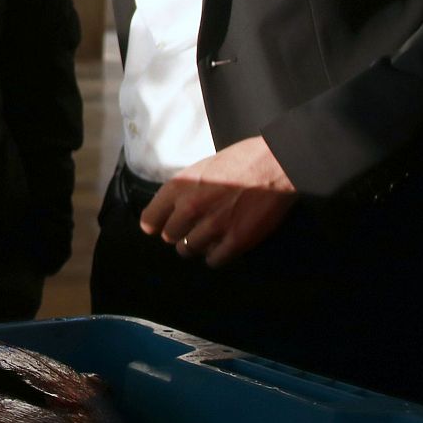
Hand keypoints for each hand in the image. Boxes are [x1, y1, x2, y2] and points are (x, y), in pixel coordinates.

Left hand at [140, 135, 296, 267]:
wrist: (274, 164)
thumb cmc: (238, 161)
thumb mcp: (199, 169)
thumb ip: (183, 191)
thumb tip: (172, 211)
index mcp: (178, 187)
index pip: (149, 220)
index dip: (155, 225)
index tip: (161, 226)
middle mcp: (190, 208)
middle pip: (169, 237)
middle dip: (179, 234)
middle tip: (191, 229)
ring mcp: (213, 226)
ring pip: (188, 250)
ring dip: (196, 246)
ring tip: (207, 237)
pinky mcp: (236, 241)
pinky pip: (214, 261)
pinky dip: (216, 256)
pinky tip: (222, 246)